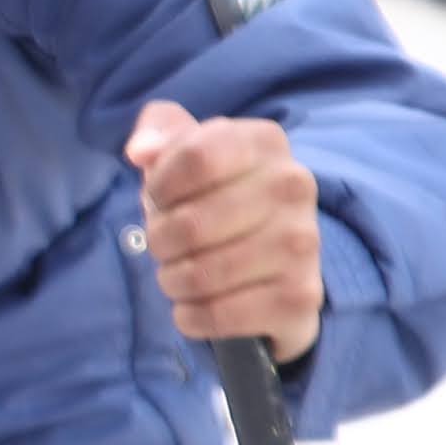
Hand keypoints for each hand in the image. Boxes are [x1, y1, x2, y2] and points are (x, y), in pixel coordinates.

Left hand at [126, 102, 321, 359]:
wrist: (273, 263)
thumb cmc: (215, 196)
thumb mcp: (185, 149)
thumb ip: (159, 128)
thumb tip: (141, 152)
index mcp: (266, 143)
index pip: (195, 156)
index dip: (160, 185)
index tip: (159, 199)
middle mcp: (295, 186)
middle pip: (192, 223)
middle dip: (160, 241)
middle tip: (163, 246)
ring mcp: (304, 243)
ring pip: (203, 273)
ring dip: (173, 281)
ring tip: (177, 275)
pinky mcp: (300, 297)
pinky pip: (221, 315)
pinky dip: (191, 316)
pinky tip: (193, 307)